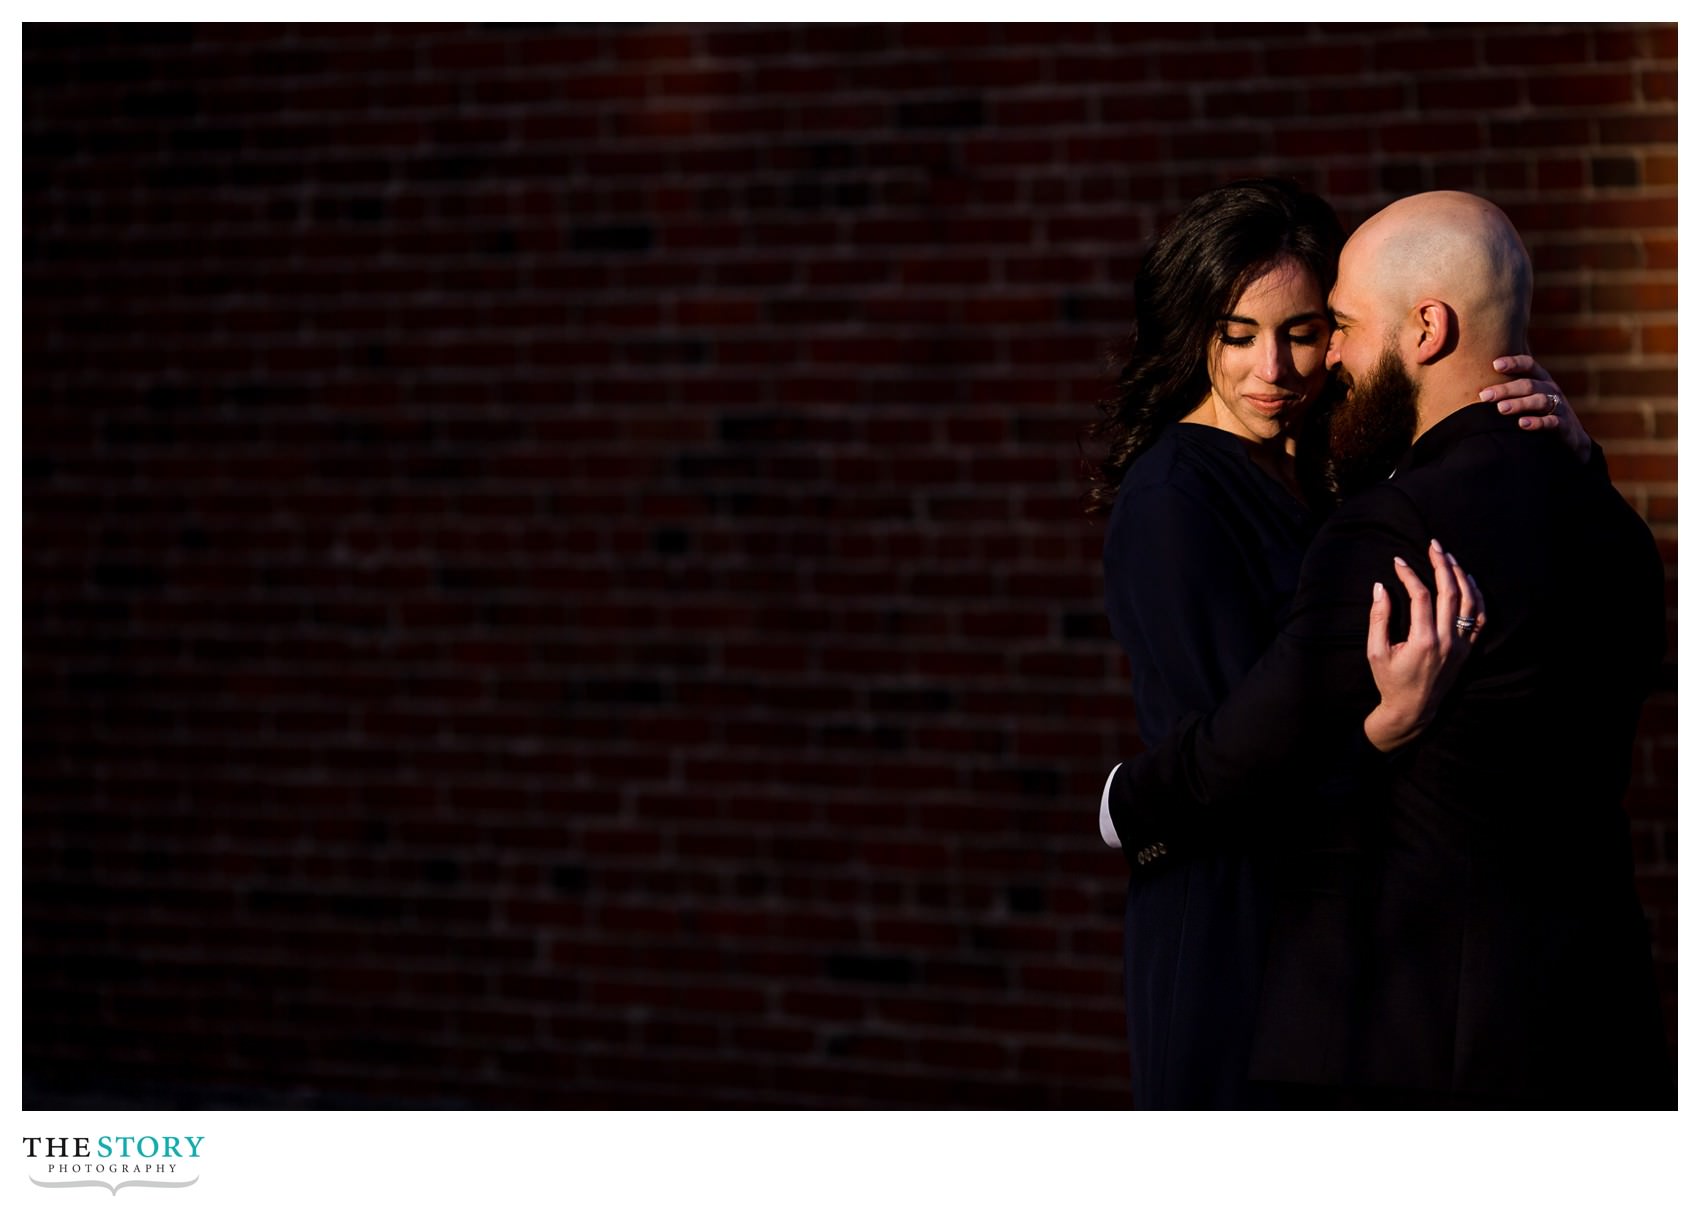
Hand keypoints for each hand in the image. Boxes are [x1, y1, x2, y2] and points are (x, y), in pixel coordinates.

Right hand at [1363, 539, 1485, 752]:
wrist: (1413, 709)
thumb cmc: (1390, 680)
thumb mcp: (1376, 651)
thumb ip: (1379, 618)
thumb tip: (1380, 587)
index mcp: (1424, 641)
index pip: (1420, 596)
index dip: (1409, 575)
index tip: (1398, 562)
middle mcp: (1448, 640)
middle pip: (1451, 592)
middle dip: (1442, 564)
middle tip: (1433, 544)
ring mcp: (1462, 644)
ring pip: (1471, 601)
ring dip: (1461, 575)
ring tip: (1449, 557)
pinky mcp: (1468, 648)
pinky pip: (1481, 617)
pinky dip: (1477, 595)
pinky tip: (1468, 579)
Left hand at [1477, 353, 1592, 462]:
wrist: (1570, 436)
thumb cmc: (1539, 413)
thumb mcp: (1528, 397)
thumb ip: (1508, 390)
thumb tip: (1476, 388)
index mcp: (1541, 379)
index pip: (1529, 365)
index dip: (1514, 363)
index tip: (1495, 364)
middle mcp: (1550, 389)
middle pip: (1529, 385)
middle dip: (1506, 389)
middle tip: (1485, 396)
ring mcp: (1559, 406)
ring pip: (1540, 401)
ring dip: (1519, 404)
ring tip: (1501, 408)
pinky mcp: (1564, 425)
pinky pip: (1551, 422)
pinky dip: (1537, 422)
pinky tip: (1522, 424)